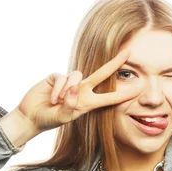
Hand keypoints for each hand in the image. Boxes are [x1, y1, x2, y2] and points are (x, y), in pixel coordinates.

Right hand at [11, 49, 140, 138]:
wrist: (31, 116)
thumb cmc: (51, 119)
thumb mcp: (64, 117)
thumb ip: (71, 105)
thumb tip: (75, 88)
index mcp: (89, 102)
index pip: (111, 97)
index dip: (125, 93)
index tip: (140, 87)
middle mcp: (83, 90)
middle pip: (102, 73)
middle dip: (115, 62)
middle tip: (129, 52)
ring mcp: (70, 82)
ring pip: (77, 76)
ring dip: (67, 91)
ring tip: (58, 102)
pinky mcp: (56, 77)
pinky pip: (61, 78)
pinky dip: (57, 89)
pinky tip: (51, 98)